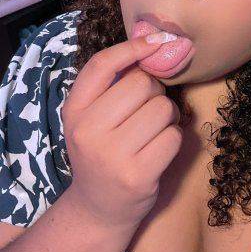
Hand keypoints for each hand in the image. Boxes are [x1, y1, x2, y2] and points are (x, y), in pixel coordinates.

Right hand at [61, 33, 182, 230]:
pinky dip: (174, 139)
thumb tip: (151, 43)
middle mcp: (88, 131)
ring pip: (163, 109)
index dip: (132, 48)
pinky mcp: (138, 176)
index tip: (154, 41)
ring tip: (154, 132)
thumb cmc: (102, 152)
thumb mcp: (91, 118)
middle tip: (149, 110)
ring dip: (168, 117)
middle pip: (142, 84)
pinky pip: (174, 136)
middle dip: (155, 93)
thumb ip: (112, 86)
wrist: (99, 209)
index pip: (102, 65)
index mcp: (74, 111)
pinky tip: (159, 150)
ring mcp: (112, 156)